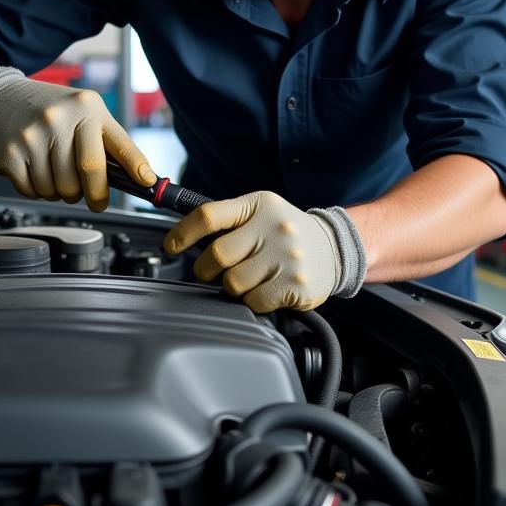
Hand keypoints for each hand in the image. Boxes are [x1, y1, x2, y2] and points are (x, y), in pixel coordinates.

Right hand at [0, 77, 156, 211]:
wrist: (0, 97)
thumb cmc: (51, 110)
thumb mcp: (84, 112)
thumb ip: (107, 142)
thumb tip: (135, 178)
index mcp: (88, 108)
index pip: (118, 144)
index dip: (136, 167)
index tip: (147, 183)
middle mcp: (61, 119)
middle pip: (87, 175)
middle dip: (93, 195)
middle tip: (92, 198)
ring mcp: (33, 136)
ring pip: (58, 189)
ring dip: (61, 193)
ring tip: (55, 173)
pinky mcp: (9, 154)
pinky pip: (32, 191)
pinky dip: (37, 191)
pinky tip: (36, 171)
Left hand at [163, 191, 341, 312]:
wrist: (335, 248)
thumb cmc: (286, 233)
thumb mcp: (261, 213)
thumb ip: (229, 222)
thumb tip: (182, 235)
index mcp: (259, 204)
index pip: (210, 215)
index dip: (183, 232)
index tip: (171, 245)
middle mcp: (274, 226)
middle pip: (217, 254)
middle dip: (207, 268)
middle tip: (215, 270)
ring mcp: (287, 255)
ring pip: (233, 282)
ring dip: (235, 286)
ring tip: (252, 277)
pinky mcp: (295, 283)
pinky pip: (254, 301)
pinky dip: (254, 300)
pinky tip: (268, 289)